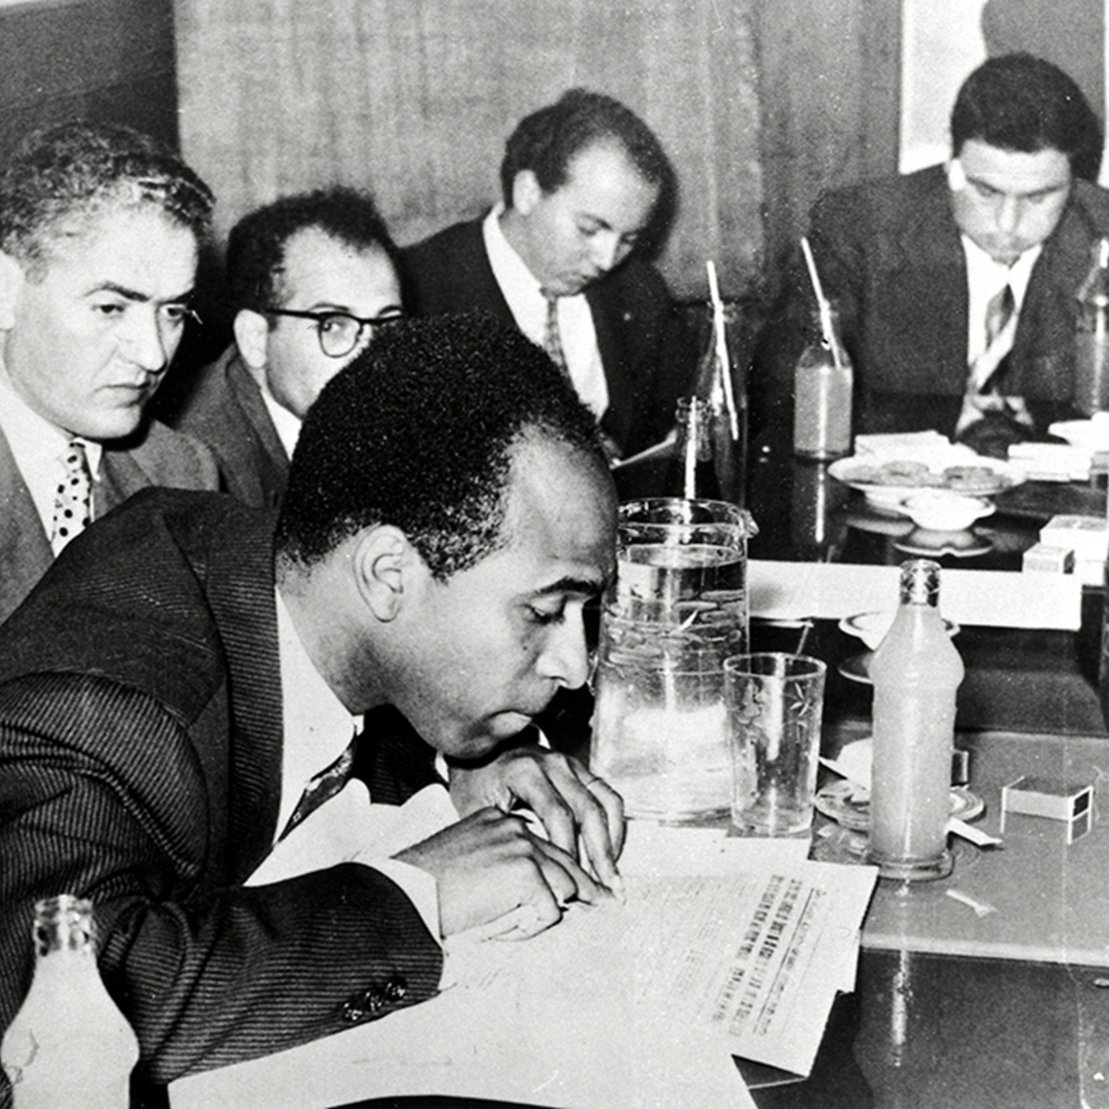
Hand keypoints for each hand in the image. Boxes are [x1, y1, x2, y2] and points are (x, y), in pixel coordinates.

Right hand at [394, 806, 608, 937]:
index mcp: (498, 819)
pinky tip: (505, 929)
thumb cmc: (424, 887)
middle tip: (607, 901)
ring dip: (548, 912)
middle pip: (565, 860)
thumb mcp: (467, 860)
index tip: (585, 886)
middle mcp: (514, 826)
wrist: (405, 896)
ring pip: (565, 885)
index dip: (564, 870)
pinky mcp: (525, 873)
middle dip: (586, 886)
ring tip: (521, 925)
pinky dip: (532, 927)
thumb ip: (501, 863)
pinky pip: (550, 911)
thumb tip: (537, 889)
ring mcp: (522, 847)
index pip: (545, 844)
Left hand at [446, 745, 624, 895]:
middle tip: (606, 889)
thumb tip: (526, 877)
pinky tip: (610, 851)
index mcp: (526, 772)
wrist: (482, 749)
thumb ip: (505, 837)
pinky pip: (607, 796)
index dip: (568, 851)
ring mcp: (570, 764)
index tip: (570, 882)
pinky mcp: (580, 768)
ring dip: (612, 842)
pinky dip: (615, 825)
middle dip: (599, 854)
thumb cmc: (476, 783)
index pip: (557, 815)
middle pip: (588, 811)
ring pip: (605, 803)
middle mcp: (553, 764)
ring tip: (613, 876)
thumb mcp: (479, 808)